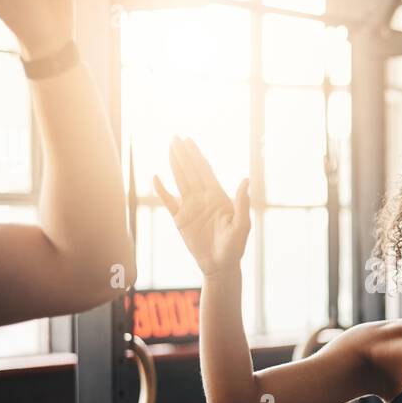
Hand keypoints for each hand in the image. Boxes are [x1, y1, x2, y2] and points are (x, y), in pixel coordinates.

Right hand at [154, 137, 251, 277]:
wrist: (220, 265)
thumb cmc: (234, 247)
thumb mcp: (241, 226)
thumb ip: (242, 203)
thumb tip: (245, 180)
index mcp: (217, 196)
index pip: (205, 171)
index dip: (197, 155)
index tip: (189, 140)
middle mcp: (203, 198)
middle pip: (191, 171)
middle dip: (183, 154)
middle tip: (175, 137)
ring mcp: (190, 207)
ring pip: (180, 181)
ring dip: (174, 165)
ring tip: (169, 148)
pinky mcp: (180, 219)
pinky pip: (169, 201)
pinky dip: (162, 190)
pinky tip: (156, 177)